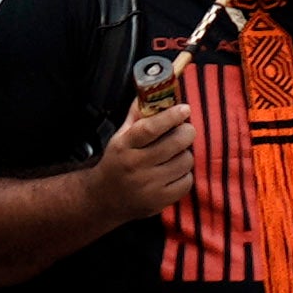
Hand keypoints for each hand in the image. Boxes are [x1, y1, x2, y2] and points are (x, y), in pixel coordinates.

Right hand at [90, 71, 199, 216]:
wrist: (104, 200)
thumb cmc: (117, 162)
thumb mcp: (120, 137)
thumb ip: (136, 115)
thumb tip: (151, 92)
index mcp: (124, 146)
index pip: (150, 128)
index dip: (171, 117)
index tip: (184, 109)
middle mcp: (135, 165)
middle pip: (175, 143)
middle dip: (186, 132)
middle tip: (184, 131)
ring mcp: (148, 185)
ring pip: (185, 161)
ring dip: (185, 154)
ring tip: (175, 155)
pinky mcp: (160, 200)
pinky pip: (187, 181)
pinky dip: (184, 174)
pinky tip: (173, 172)